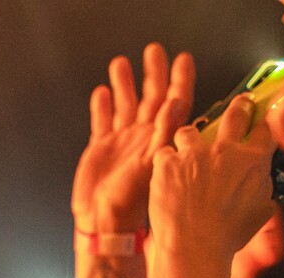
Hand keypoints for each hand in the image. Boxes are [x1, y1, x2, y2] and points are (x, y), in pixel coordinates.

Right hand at [72, 44, 194, 233]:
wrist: (104, 221)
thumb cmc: (130, 200)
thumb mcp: (152, 165)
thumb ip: (164, 132)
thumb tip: (175, 102)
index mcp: (159, 138)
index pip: (175, 102)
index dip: (180, 80)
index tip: (182, 60)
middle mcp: (142, 136)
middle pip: (150, 97)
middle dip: (152, 73)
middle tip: (153, 52)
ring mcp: (121, 141)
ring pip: (124, 104)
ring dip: (124, 84)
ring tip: (120, 64)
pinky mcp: (101, 148)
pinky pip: (102, 121)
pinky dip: (101, 107)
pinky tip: (101, 92)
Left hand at [150, 94, 275, 261]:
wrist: (193, 248)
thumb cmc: (225, 238)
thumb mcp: (260, 212)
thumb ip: (262, 188)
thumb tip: (260, 181)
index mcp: (252, 161)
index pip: (264, 129)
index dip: (260, 126)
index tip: (257, 126)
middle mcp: (224, 151)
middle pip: (236, 114)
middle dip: (239, 107)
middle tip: (238, 107)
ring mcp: (193, 155)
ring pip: (190, 131)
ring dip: (188, 140)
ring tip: (186, 154)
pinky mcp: (167, 164)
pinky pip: (164, 152)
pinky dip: (164, 162)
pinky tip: (165, 175)